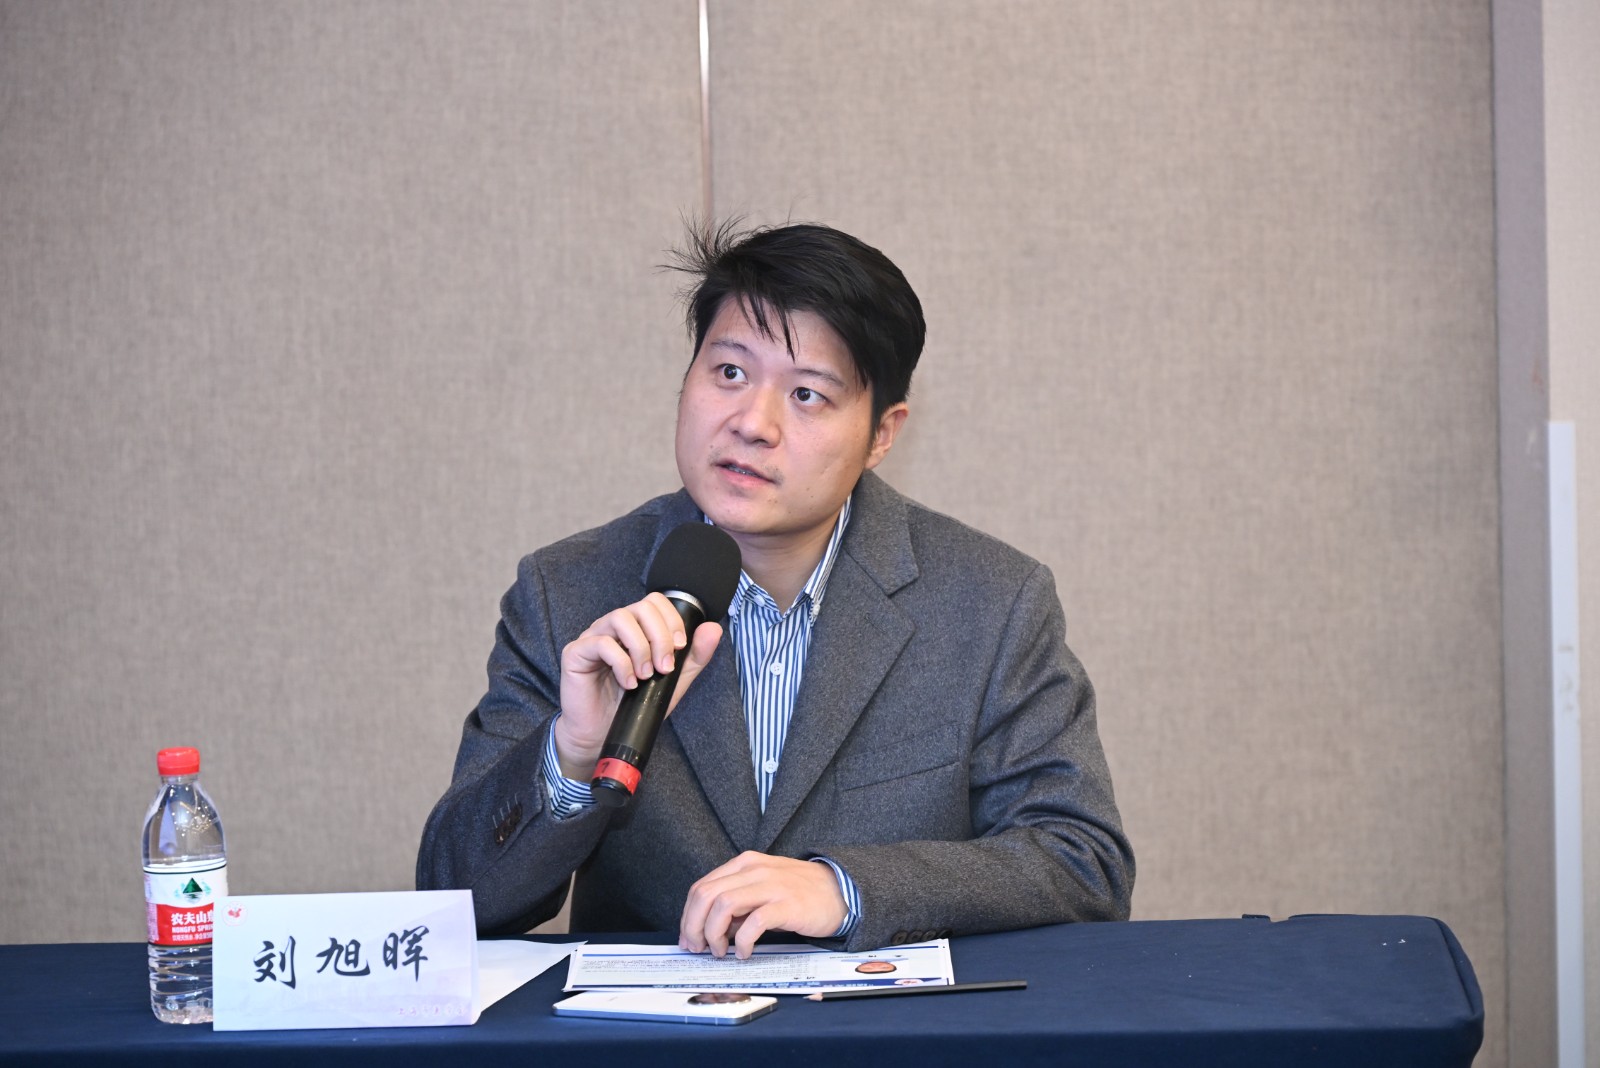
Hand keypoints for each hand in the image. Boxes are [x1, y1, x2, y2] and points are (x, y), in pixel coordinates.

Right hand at [553, 593, 722, 779]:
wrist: (602, 735)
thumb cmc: (634, 706)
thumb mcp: (673, 682)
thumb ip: (693, 657)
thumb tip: (713, 628)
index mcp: (635, 629)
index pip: (655, 602)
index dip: (672, 620)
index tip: (679, 648)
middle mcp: (614, 628)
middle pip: (641, 606)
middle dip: (660, 636)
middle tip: (664, 667)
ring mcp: (593, 637)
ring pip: (621, 618)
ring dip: (641, 648)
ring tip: (646, 675)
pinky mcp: (576, 652)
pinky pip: (601, 643)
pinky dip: (621, 663)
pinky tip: (628, 683)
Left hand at [679, 851, 846, 958]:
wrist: (840, 891)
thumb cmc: (799, 893)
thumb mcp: (762, 890)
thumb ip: (737, 903)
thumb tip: (710, 929)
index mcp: (744, 864)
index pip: (701, 887)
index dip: (688, 916)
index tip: (689, 938)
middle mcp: (754, 870)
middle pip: (705, 895)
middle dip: (694, 926)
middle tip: (698, 948)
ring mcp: (770, 886)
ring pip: (723, 905)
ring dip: (714, 934)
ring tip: (721, 951)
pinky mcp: (786, 904)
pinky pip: (753, 922)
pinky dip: (742, 941)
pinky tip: (744, 952)